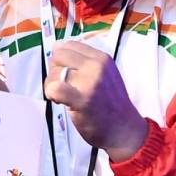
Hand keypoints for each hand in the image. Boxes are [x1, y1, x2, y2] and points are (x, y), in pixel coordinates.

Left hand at [42, 41, 146, 161]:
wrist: (124, 130)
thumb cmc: (110, 106)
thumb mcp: (104, 75)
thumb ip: (83, 63)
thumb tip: (57, 49)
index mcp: (101, 58)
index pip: (69, 44)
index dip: (62, 59)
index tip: (67, 73)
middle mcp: (97, 66)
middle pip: (58, 55)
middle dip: (55, 70)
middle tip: (63, 86)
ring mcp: (90, 81)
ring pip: (54, 71)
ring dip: (51, 85)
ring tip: (63, 97)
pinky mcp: (81, 98)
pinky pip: (54, 88)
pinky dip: (51, 94)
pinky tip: (59, 101)